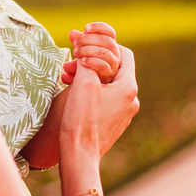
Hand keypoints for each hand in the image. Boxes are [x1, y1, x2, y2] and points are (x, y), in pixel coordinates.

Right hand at [59, 45, 139, 159]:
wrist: (79, 155)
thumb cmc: (82, 119)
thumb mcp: (83, 82)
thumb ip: (85, 59)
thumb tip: (82, 39)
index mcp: (129, 87)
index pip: (123, 53)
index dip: (104, 44)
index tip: (85, 44)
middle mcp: (131, 100)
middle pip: (113, 68)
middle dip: (91, 60)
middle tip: (70, 59)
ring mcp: (123, 112)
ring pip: (106, 83)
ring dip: (87, 75)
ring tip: (65, 76)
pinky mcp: (112, 121)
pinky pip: (104, 98)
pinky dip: (89, 90)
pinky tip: (71, 90)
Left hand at [60, 22, 120, 84]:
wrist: (84, 89)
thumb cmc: (83, 70)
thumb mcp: (80, 54)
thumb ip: (78, 43)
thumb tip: (72, 33)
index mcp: (109, 46)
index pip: (110, 32)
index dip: (99, 27)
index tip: (85, 28)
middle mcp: (114, 55)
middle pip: (107, 41)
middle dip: (89, 39)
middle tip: (75, 43)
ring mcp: (113, 66)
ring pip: (105, 52)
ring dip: (88, 50)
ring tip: (76, 53)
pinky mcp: (108, 76)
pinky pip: (103, 66)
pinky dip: (92, 62)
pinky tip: (82, 62)